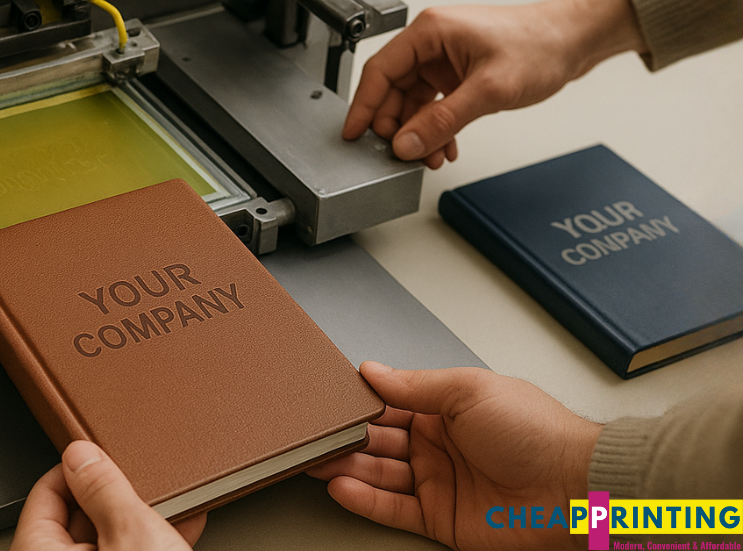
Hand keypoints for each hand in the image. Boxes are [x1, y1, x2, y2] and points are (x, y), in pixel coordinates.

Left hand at [11, 440, 206, 550]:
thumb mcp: (130, 532)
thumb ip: (104, 489)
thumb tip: (82, 455)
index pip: (45, 493)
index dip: (78, 466)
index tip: (104, 450)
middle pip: (81, 514)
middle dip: (119, 491)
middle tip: (144, 475)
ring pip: (111, 535)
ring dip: (145, 515)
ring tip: (173, 498)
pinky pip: (132, 550)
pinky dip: (155, 538)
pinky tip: (184, 521)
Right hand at [308, 362, 602, 550]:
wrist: (577, 489)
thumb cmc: (537, 432)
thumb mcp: (469, 390)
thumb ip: (415, 385)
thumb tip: (373, 371)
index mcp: (446, 408)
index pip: (390, 404)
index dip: (360, 404)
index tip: (328, 402)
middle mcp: (439, 444)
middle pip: (379, 440)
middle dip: (345, 437)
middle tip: (312, 435)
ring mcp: (439, 482)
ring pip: (380, 474)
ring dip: (347, 467)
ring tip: (315, 460)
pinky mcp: (441, 518)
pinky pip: (393, 509)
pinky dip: (365, 499)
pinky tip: (341, 487)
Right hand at [342, 0, 644, 168]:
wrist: (576, 41)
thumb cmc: (541, 44)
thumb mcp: (488, 89)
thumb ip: (442, 120)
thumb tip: (407, 143)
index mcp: (430, 31)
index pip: (380, 70)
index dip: (363, 105)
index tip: (353, 134)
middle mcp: (433, 43)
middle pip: (393, 90)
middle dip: (395, 126)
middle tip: (398, 154)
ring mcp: (446, 60)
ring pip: (413, 103)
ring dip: (417, 132)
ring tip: (427, 157)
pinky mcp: (459, 75)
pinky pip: (434, 106)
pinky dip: (435, 128)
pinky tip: (445, 147)